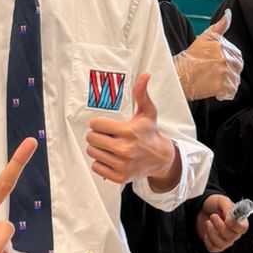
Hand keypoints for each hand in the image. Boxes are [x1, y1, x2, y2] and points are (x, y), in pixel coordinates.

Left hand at [86, 73, 180, 187]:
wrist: (160, 158)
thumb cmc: (150, 133)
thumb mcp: (148, 112)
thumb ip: (142, 93)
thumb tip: (145, 75)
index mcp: (129, 132)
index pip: (96, 124)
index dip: (100, 123)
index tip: (109, 126)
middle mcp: (125, 149)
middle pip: (91, 138)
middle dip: (97, 135)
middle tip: (108, 136)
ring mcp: (122, 165)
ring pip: (92, 152)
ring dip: (98, 149)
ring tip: (111, 147)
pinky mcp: (119, 177)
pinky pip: (96, 166)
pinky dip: (101, 162)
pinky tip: (112, 158)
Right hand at [174, 10, 243, 101]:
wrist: (177, 76)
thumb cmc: (189, 58)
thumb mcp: (204, 38)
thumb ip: (219, 26)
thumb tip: (229, 13)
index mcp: (222, 46)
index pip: (238, 56)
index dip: (229, 62)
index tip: (218, 66)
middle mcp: (224, 58)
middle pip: (237, 69)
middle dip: (229, 73)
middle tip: (215, 75)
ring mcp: (223, 73)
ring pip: (235, 81)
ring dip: (227, 84)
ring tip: (213, 82)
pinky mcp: (220, 87)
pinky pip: (231, 92)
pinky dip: (225, 94)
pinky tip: (215, 90)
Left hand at [196, 193, 250, 252]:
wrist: (202, 210)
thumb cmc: (214, 205)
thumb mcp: (221, 201)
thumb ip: (228, 208)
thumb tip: (231, 217)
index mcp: (239, 221)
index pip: (243, 228)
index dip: (235, 225)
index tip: (226, 219)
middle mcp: (235, 233)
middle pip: (231, 236)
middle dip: (219, 226)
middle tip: (213, 216)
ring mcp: (226, 241)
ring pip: (221, 243)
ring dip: (211, 231)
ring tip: (208, 222)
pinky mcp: (216, 246)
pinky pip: (212, 247)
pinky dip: (207, 238)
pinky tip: (207, 230)